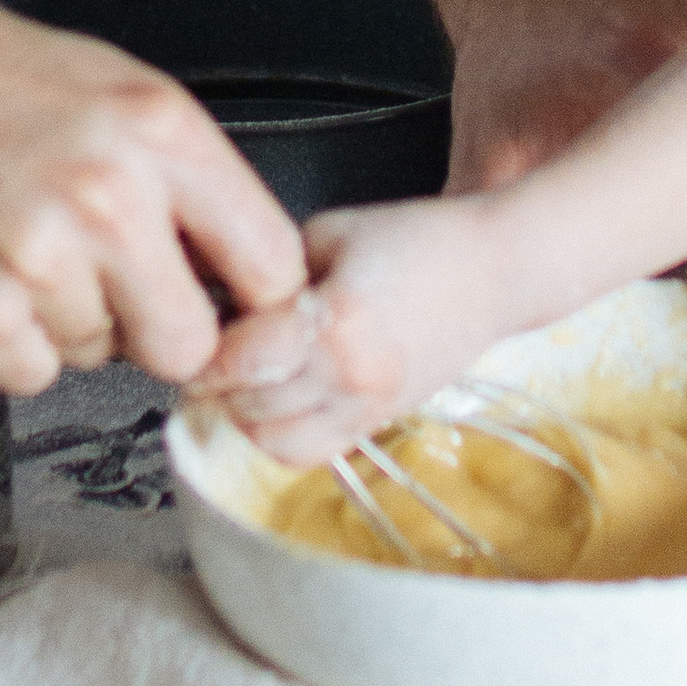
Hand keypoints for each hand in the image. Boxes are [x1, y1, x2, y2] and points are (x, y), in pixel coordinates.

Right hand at [0, 0, 306, 397]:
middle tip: (107, 281)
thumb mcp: (108, 86)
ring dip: (68, 323)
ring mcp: (41, 259)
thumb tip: (238, 265)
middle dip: (155, 328)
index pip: (274, 266)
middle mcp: (111, 196)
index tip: (231, 305)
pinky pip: (31, 375)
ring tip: (17, 245)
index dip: (253, 300)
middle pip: (192, 344)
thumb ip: (182, 174)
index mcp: (161, 130)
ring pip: (103, 358)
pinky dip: (8, 343)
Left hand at [199, 198, 511, 464]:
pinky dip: (280, 436)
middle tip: (209, 353)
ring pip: (273, 441)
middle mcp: (351, 373)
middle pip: (249, 403)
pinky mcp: (379, 421)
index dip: (204, 350)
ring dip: (246, 413)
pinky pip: (309, 454)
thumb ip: (272, 268)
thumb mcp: (331, 231)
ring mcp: (368, 405)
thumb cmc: (417, 239)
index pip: (241, 357)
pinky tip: (278, 399)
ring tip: (244, 378)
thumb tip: (219, 298)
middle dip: (218, 381)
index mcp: (337, 318)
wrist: (494, 270)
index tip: (191, 333)